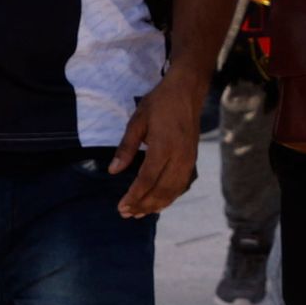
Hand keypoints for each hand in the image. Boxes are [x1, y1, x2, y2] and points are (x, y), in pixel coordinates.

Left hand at [112, 68, 208, 218]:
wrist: (187, 91)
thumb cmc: (159, 103)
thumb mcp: (137, 121)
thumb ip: (126, 148)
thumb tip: (113, 171)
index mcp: (164, 146)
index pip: (147, 179)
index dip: (134, 196)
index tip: (121, 206)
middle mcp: (179, 157)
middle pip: (161, 190)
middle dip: (143, 205)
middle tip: (126, 214)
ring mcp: (188, 160)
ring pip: (173, 191)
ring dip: (156, 205)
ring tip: (139, 213)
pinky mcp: (192, 160)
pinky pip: (181, 185)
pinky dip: (169, 197)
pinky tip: (158, 203)